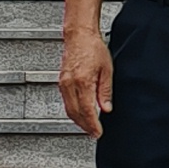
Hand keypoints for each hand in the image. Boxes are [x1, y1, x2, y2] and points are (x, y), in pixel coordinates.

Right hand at [60, 22, 113, 137]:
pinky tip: (80, 112)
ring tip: (88, 126)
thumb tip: (106, 108)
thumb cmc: (93, 47)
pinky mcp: (61, 81)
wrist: (79, 35)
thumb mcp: (107, 70)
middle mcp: (70, 84)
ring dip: (78, 120)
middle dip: (84, 126)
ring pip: (68, 109)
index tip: (98, 132)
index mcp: (83, 82)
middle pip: (75, 113)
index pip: (87, 110)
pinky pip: (66, 101)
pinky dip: (73, 111)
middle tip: (93, 133)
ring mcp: (63, 83)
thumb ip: (105, 91)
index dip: (92, 125)